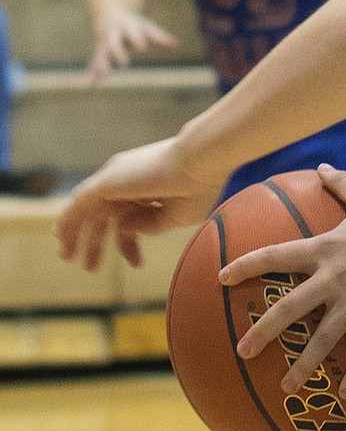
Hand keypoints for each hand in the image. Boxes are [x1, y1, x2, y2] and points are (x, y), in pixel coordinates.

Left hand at [56, 137, 221, 269]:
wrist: (201, 162)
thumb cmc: (199, 186)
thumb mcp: (176, 216)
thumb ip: (150, 225)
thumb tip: (123, 229)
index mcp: (147, 187)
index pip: (128, 217)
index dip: (128, 242)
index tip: (135, 263)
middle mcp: (128, 181)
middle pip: (104, 216)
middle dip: (97, 242)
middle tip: (90, 268)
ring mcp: (115, 180)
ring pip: (87, 210)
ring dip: (76, 235)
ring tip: (68, 258)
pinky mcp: (106, 182)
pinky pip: (78, 204)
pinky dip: (68, 220)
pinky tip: (60, 237)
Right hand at [87, 7, 179, 82]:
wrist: (109, 13)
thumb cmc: (133, 24)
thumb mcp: (147, 27)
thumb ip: (160, 37)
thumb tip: (177, 45)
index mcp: (126, 26)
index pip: (132, 32)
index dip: (138, 39)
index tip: (143, 48)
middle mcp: (113, 33)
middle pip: (114, 42)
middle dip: (118, 52)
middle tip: (124, 64)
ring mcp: (103, 42)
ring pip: (101, 53)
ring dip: (101, 65)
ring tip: (103, 77)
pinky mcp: (99, 51)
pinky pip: (94, 63)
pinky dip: (91, 74)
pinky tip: (89, 86)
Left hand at [220, 164, 345, 398]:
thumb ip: (339, 183)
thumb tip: (323, 167)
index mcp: (323, 247)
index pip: (273, 256)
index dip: (244, 267)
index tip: (221, 279)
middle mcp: (333, 277)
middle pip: (288, 308)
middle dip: (262, 332)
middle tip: (242, 352)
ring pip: (322, 339)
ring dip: (302, 366)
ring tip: (285, 388)